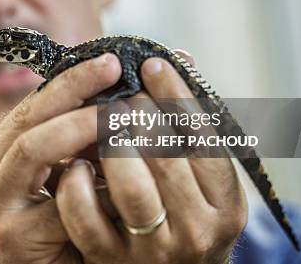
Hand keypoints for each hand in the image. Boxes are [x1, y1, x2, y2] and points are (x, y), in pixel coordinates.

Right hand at [0, 54, 122, 262]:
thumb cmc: (62, 231)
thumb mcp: (67, 177)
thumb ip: (80, 143)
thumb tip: (124, 96)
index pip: (32, 105)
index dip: (70, 79)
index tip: (108, 59)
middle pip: (27, 117)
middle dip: (73, 87)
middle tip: (112, 68)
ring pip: (31, 147)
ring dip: (81, 126)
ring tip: (123, 112)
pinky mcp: (8, 238)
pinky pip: (56, 202)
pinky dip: (92, 187)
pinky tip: (122, 177)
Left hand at [54, 52, 247, 263]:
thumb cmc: (183, 211)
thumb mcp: (201, 177)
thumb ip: (190, 126)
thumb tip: (181, 57)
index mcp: (226, 204)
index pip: (205, 140)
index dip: (176, 96)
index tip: (151, 64)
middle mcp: (198, 230)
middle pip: (167, 158)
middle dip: (139, 114)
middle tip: (121, 91)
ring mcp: (153, 249)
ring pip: (131, 186)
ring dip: (112, 145)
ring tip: (102, 122)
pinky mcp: (110, 259)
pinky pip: (86, 217)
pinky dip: (76, 185)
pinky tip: (74, 164)